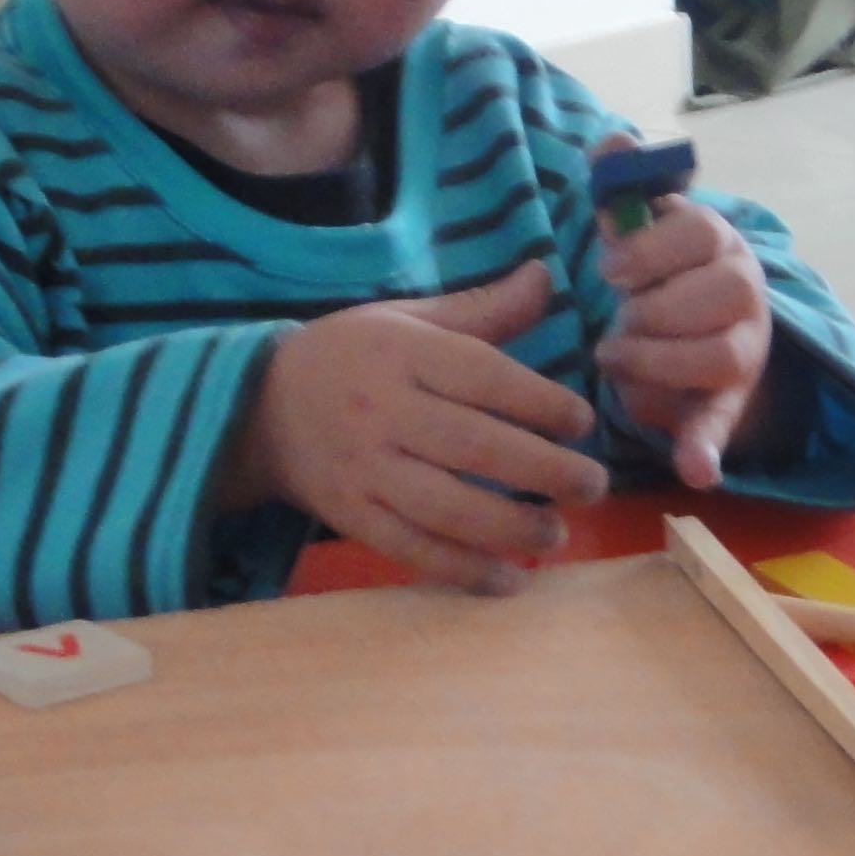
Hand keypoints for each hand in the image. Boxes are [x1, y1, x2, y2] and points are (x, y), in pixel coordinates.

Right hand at [230, 262, 608, 594]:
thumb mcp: (408, 319)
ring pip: (446, 507)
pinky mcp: (352, 518)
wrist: (260, 408)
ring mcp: (365, 470)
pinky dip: (464, 571)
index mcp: (402, 353)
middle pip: (473, 446)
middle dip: (543, 470)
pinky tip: (511, 580)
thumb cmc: (351, 355)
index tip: (582, 422)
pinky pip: (413, 550)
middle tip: (593, 484)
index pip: (481, 377)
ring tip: (558, 532)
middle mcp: (383, 411)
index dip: (539, 401)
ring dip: (510, 527)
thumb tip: (547, 275)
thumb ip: (482, 309)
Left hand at [593, 140, 772, 490]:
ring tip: (617, 359)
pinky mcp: (729, 403)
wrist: (698, 334)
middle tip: (617, 319)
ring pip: (720, 356)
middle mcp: (744, 291)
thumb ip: (621, 185)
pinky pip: (727, 425)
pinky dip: (709, 448)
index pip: (700, 230)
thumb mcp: (638, 227)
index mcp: (718, 241)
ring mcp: (744, 350)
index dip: (650, 248)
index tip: (608, 268)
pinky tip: (694, 469)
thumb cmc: (658, 273)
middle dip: (657, 307)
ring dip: (661, 360)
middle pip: (722, 293)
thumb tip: (611, 141)